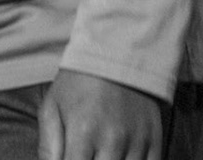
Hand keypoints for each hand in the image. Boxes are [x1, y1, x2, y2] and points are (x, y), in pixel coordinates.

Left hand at [38, 69, 164, 159]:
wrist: (117, 54)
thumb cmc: (78, 83)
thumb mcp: (52, 107)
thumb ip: (48, 145)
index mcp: (83, 132)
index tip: (71, 157)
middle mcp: (112, 140)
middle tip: (87, 153)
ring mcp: (136, 142)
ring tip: (101, 154)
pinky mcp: (155, 142)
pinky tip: (121, 157)